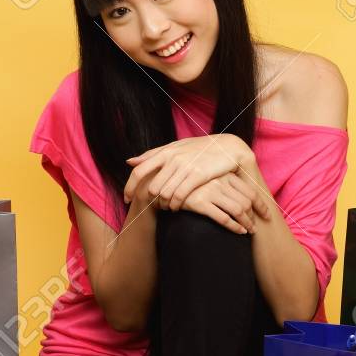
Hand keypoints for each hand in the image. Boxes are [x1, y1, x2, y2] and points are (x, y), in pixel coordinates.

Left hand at [123, 134, 252, 206]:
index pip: (139, 171)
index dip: (129, 187)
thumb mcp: (175, 148)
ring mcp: (185, 166)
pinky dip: (174, 205)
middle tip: (152, 208)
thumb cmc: (199, 149)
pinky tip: (175, 208)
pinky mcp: (197, 175)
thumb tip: (129, 161)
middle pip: (151, 187)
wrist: (228, 147)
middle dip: (150, 201)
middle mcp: (172, 158)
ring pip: (164, 193)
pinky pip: (179, 195)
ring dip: (162, 205)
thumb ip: (152, 155)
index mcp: (165, 151)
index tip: (127, 199)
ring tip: (165, 208)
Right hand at [180, 171, 272, 234]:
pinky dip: (234, 226)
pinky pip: (223, 217)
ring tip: (250, 231)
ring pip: (238, 209)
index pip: (250, 190)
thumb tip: (246, 200)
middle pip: (246, 201)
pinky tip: (239, 232)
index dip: (261, 204)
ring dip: (247, 223)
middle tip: (257, 226)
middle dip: (255, 216)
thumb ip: (226, 185)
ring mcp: (210, 191)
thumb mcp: (210, 179)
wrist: (165, 186)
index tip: (266, 214)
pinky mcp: (200, 203)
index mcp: (225, 174)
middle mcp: (219, 181)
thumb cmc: (191, 186)